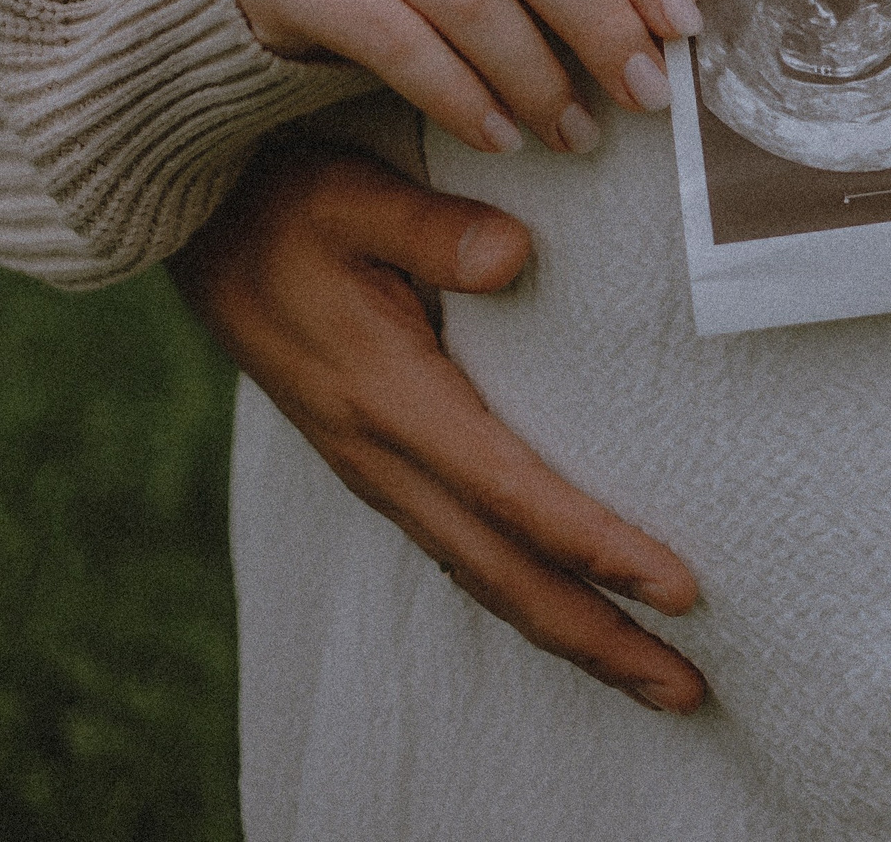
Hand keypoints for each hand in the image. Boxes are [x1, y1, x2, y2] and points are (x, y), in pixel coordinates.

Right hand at [170, 142, 709, 713]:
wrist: (200, 232)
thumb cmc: (285, 206)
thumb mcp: (348, 198)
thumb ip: (430, 228)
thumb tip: (516, 254)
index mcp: (386, 399)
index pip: (508, 492)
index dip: (594, 545)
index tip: (677, 587)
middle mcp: (382, 456)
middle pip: (502, 573)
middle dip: (598, 638)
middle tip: (690, 692)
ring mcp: (377, 470)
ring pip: (482, 576)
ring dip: (570, 633)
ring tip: (653, 676)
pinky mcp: (380, 466)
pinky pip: (462, 551)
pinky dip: (525, 594)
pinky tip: (571, 608)